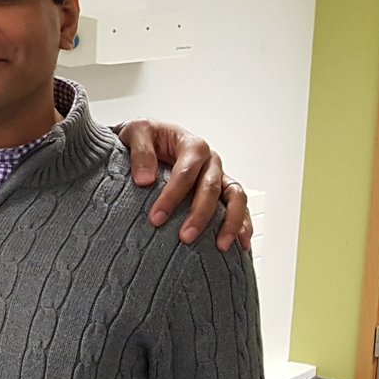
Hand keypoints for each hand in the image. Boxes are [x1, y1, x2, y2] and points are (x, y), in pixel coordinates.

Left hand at [116, 120, 251, 250]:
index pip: (185, 172)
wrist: (151, 138)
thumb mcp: (135, 133)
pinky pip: (239, 206)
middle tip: (185, 237)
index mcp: (192, 145)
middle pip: (211, 188)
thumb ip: (140, 153)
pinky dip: (243, 224)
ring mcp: (219, 175)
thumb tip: (145, 180)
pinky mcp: (222, 190)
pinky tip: (241, 243)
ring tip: (222, 246)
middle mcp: (210, 161)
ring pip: (236, 197)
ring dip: (231, 222)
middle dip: (200, 214)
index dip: (172, 196)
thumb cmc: (145, 137)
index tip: (156, 218)